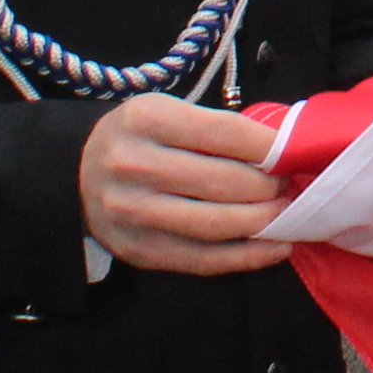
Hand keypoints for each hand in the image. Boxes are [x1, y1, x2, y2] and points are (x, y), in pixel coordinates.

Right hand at [79, 93, 292, 273]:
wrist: (77, 174)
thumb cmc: (140, 137)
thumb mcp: (169, 112)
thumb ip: (218, 129)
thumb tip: (284, 153)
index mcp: (146, 119)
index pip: (225, 133)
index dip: (271, 147)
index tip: (295, 153)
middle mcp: (133, 165)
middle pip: (223, 182)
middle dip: (270, 187)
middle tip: (290, 185)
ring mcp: (132, 213)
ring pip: (215, 225)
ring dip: (263, 222)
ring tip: (286, 213)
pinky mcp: (138, 250)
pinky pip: (202, 260)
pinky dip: (246, 257)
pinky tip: (276, 248)